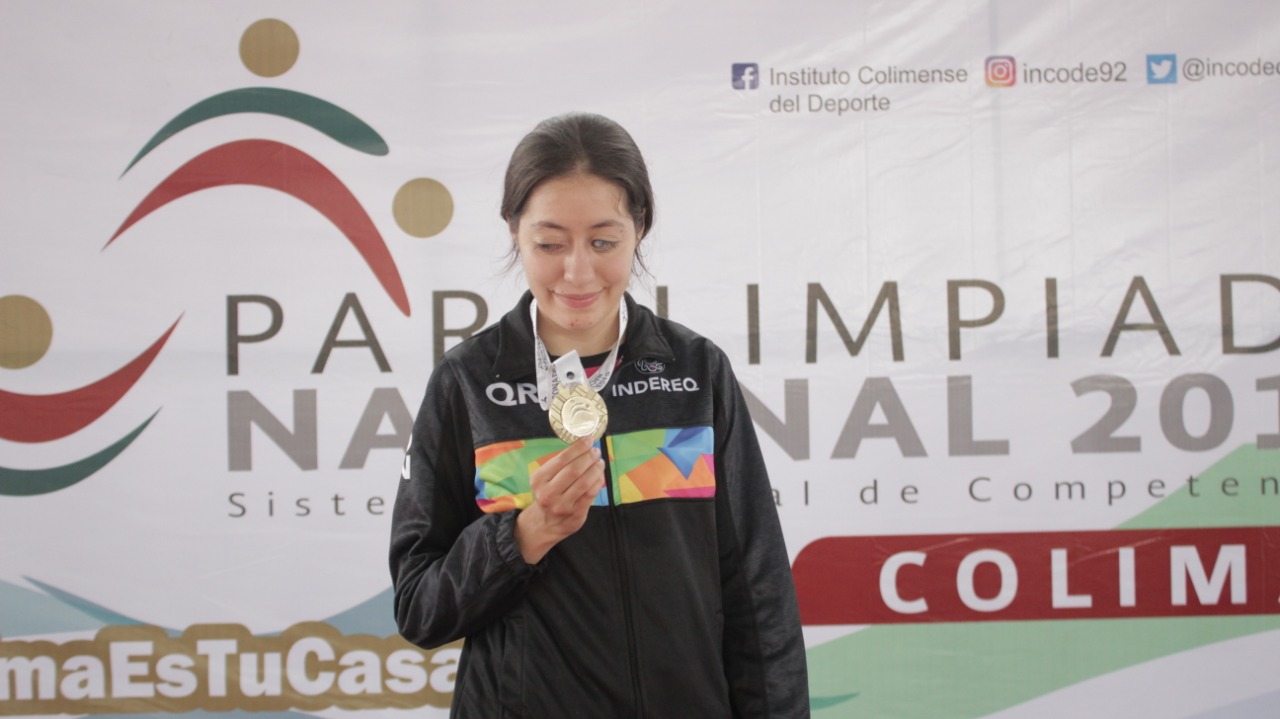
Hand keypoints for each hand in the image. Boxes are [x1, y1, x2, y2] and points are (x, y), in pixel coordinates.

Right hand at [515, 437, 604, 563]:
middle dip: (588, 457)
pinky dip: (598, 481)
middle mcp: (548, 493)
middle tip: (596, 451)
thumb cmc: (549, 494)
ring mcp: (562, 505)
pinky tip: (600, 475)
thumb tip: (584, 445)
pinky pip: (591, 493)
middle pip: (574, 470)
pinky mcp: (575, 514)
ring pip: (584, 482)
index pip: (562, 459)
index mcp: (539, 479)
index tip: (588, 439)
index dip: (578, 448)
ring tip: (600, 462)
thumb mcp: (546, 478)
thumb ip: (561, 464)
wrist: (545, 523)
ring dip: (596, 468)